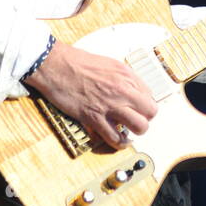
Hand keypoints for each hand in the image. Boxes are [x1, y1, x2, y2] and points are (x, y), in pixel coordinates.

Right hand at [23, 40, 157, 149]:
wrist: (55, 65)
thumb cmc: (76, 62)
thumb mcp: (107, 63)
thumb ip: (121, 78)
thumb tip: (130, 91)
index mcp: (126, 74)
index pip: (149, 95)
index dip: (143, 103)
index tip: (136, 107)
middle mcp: (122, 89)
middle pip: (150, 112)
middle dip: (145, 118)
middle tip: (135, 119)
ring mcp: (110, 105)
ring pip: (140, 127)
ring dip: (135, 132)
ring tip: (128, 131)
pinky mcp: (94, 118)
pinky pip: (115, 138)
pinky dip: (119, 143)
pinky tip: (118, 141)